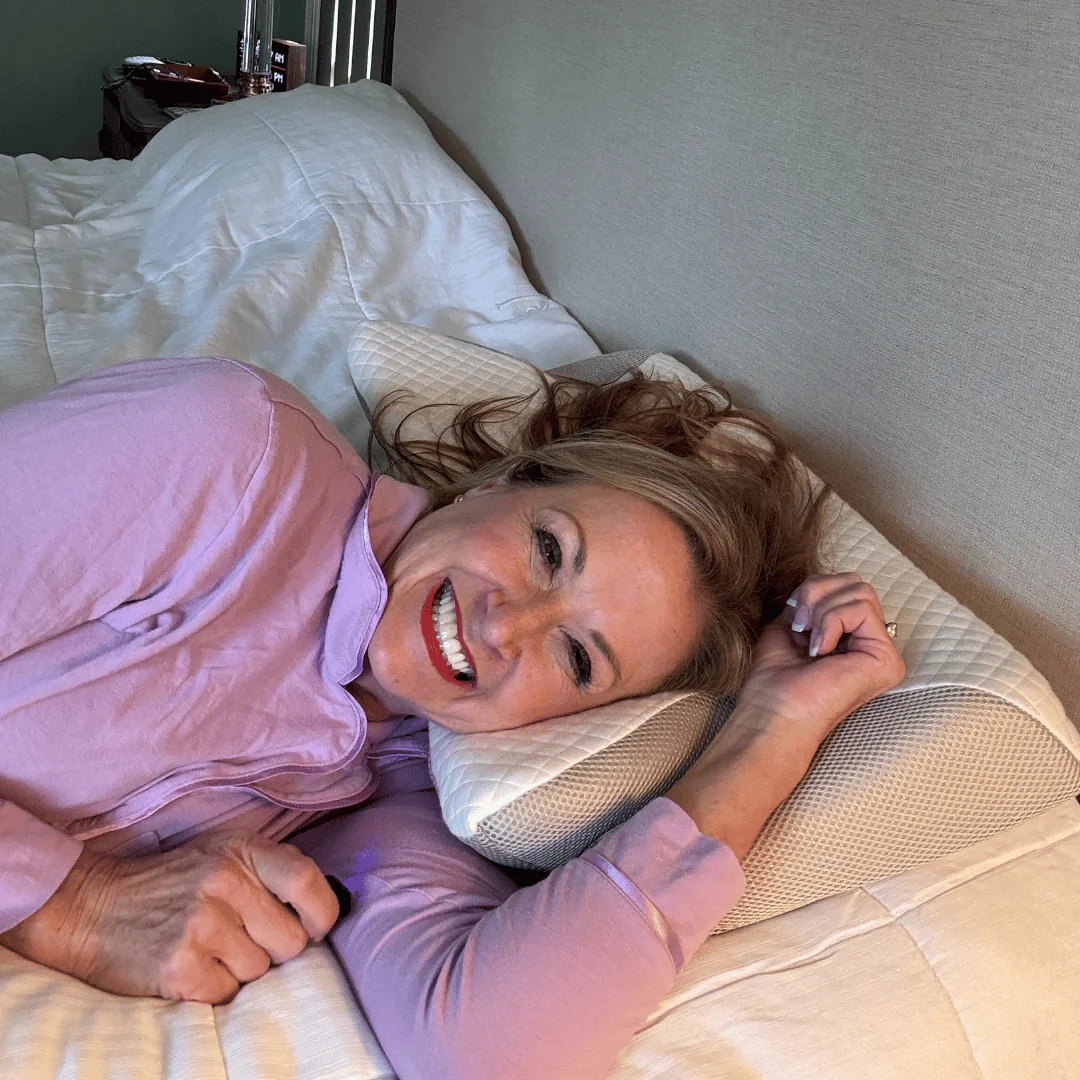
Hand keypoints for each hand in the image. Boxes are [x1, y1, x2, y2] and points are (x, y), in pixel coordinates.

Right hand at [0, 832, 338, 1002]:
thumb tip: (323, 901)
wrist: (94, 907)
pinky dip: (214, 987)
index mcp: (242, 850)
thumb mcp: (222, 853)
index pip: (307, 881)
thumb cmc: (172, 883)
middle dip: (274, 948)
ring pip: (261, 970)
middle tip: (241, 937)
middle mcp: (224, 882)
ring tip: (210, 948)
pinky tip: (192, 965)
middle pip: (292, 941)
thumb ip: (271, 868)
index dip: (321, 913)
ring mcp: (201, 925)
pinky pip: (228, 993)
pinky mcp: (180, 966)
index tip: (313, 926)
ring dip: (241, 968)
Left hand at [735, 571, 905, 755]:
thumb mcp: (792, 623)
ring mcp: (883, 654)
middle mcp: (873, 645)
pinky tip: (819, 650)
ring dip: (823, 609)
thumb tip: (822, 581)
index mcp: (852, 638)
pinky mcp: (887, 660)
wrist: (773, 710)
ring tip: (808, 639)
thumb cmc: (775, 676)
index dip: (815, 590)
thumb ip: (813, 599)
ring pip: (862, 591)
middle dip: (818, 593)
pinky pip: (861, 610)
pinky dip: (831, 622)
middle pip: (857, 583)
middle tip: (800, 626)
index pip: (847, 586)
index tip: (794, 618)